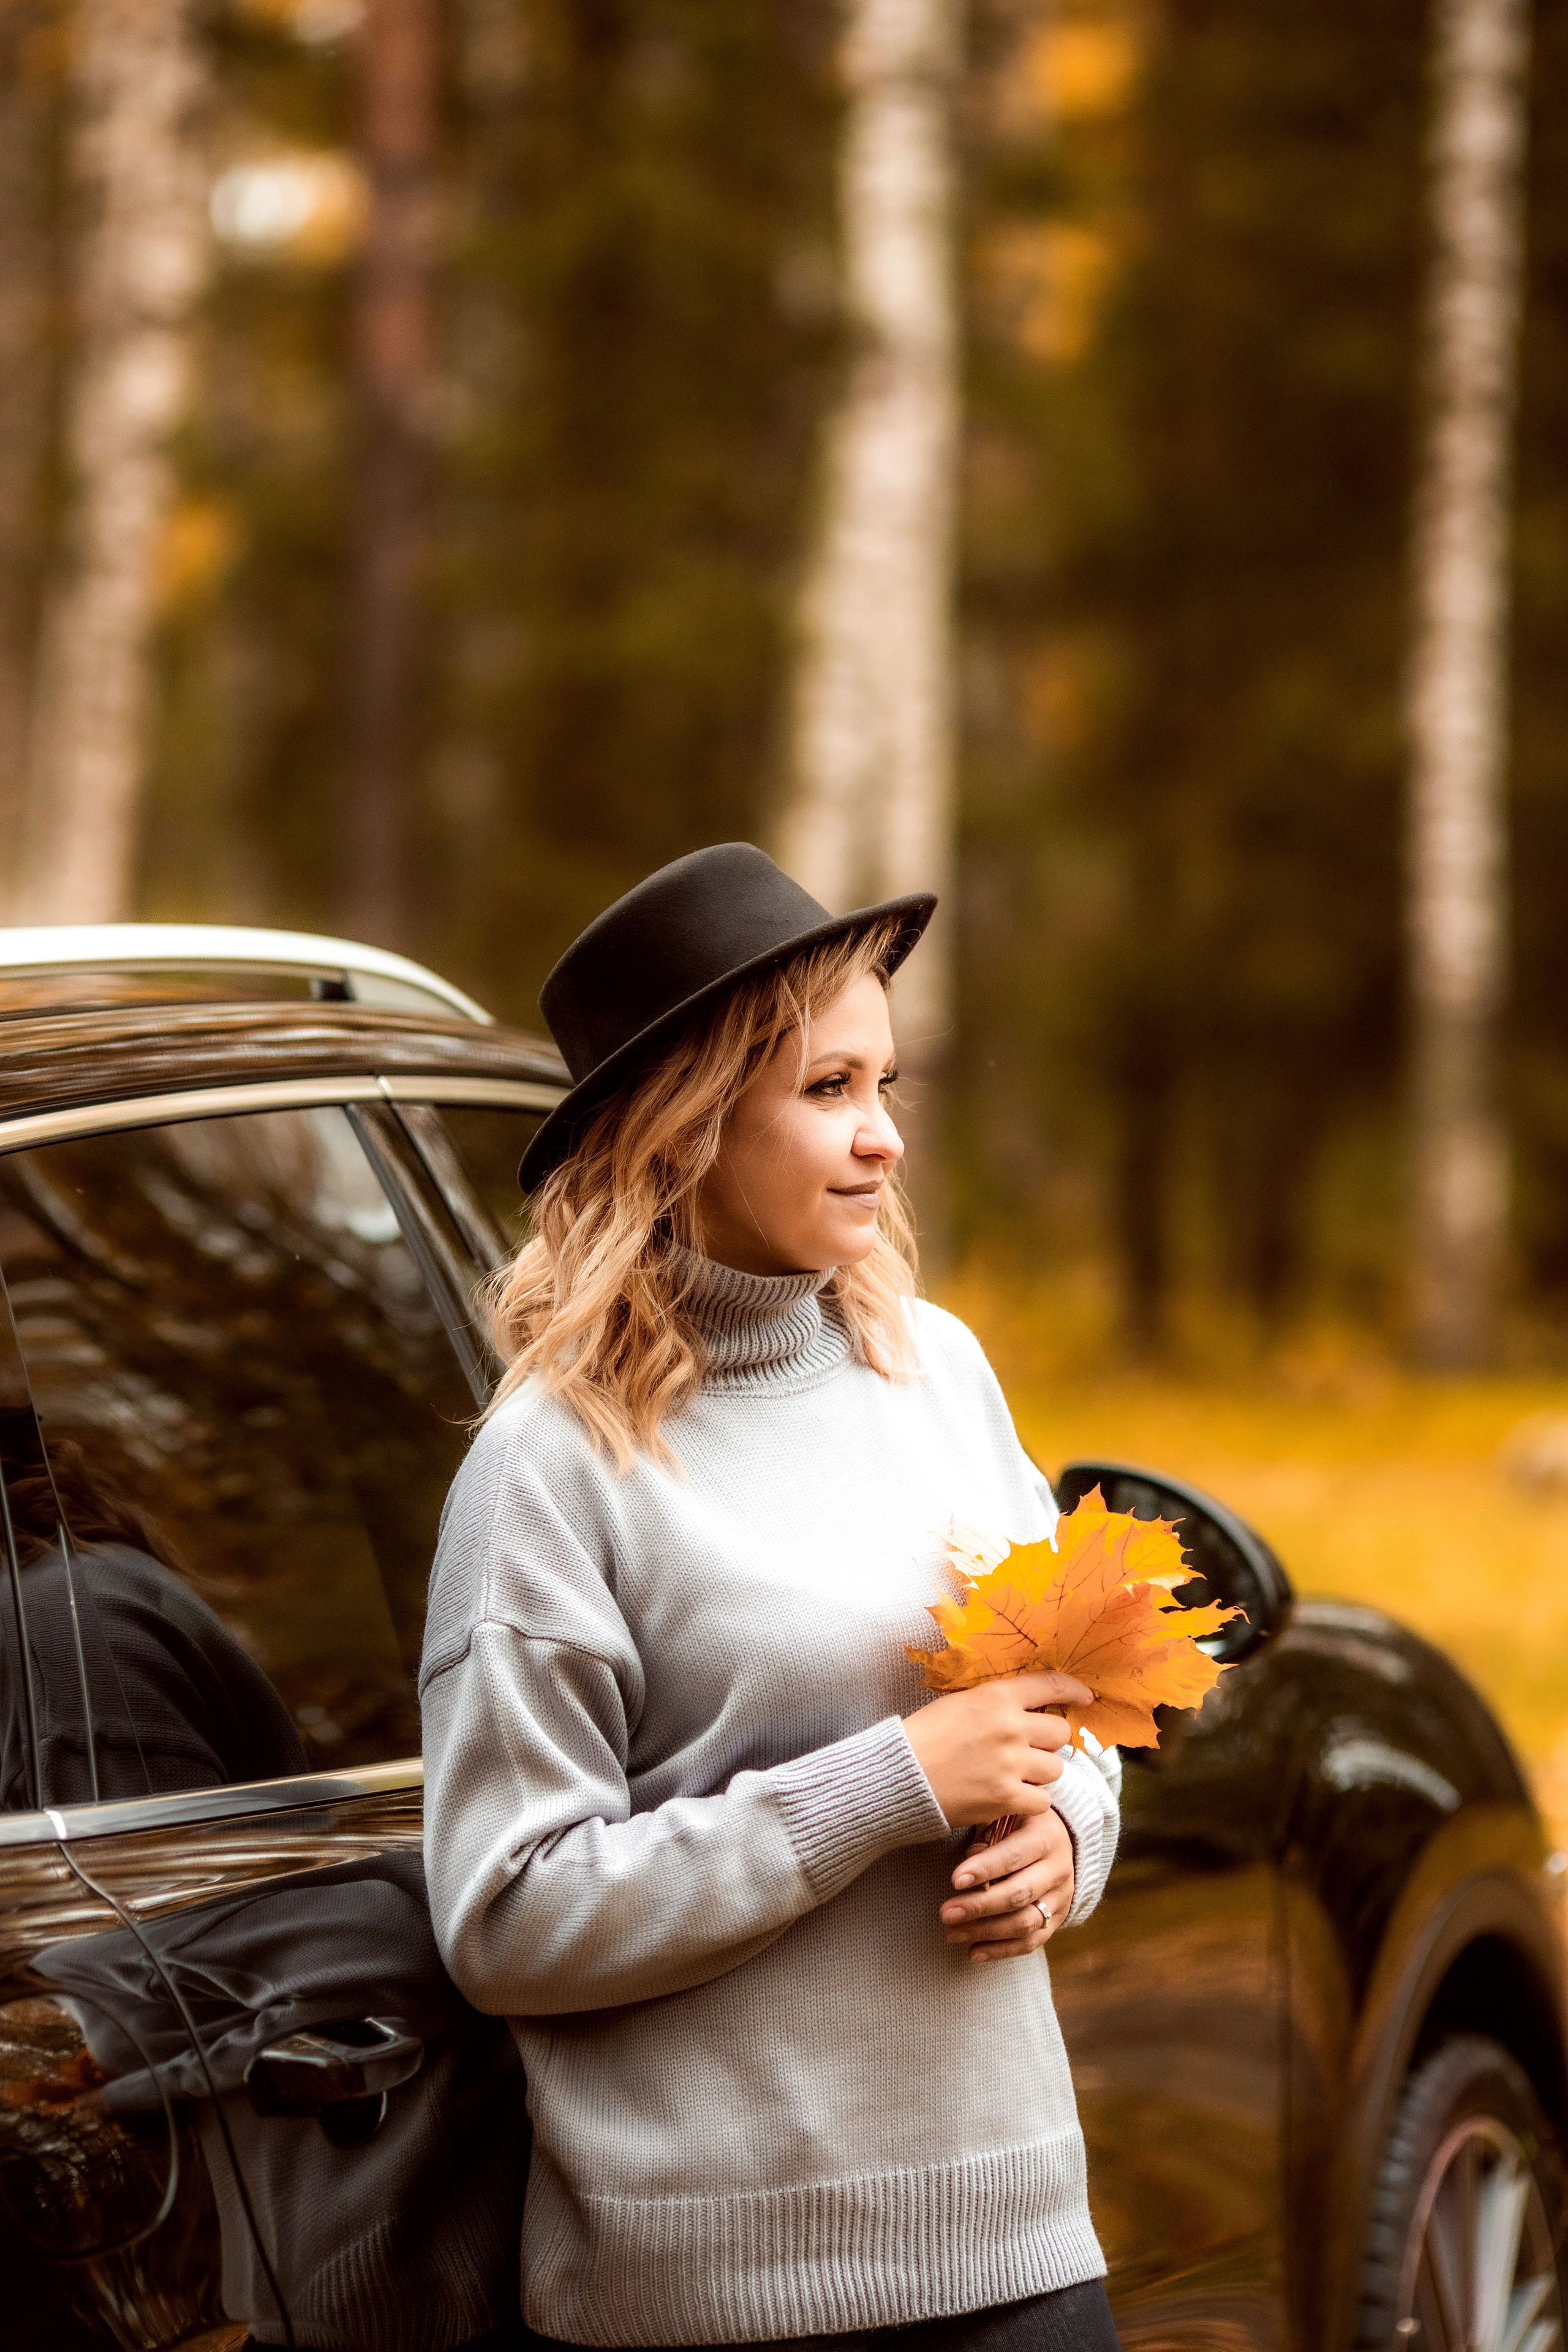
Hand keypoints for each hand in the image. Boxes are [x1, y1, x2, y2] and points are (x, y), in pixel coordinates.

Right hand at [902, 1671, 1090, 1827]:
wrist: (899, 1775)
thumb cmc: (923, 1736)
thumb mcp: (960, 1703)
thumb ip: (996, 1703)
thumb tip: (1029, 1705)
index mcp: (997, 1696)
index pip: (1050, 1685)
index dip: (1073, 1690)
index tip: (1085, 1697)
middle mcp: (1010, 1727)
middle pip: (1060, 1734)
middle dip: (1049, 1742)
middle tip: (1030, 1750)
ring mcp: (1010, 1764)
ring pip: (1054, 1769)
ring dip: (1040, 1774)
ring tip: (1016, 1776)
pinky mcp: (1006, 1797)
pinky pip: (1042, 1801)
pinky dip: (1030, 1802)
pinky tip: (1011, 1798)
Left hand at [939, 1806, 1075, 1963]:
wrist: (1058, 1840)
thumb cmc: (1019, 1824)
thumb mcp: (1006, 1815)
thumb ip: (987, 1835)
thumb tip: (968, 1867)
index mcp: (1046, 1837)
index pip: (1014, 1856)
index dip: (985, 1869)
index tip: (954, 1880)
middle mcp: (1059, 1869)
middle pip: (1020, 1894)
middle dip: (980, 1906)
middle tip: (946, 1913)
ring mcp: (1061, 1898)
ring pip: (1025, 1923)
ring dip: (985, 1931)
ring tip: (952, 1933)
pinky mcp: (1057, 1920)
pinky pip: (1031, 1942)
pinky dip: (1001, 1951)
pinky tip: (973, 1952)